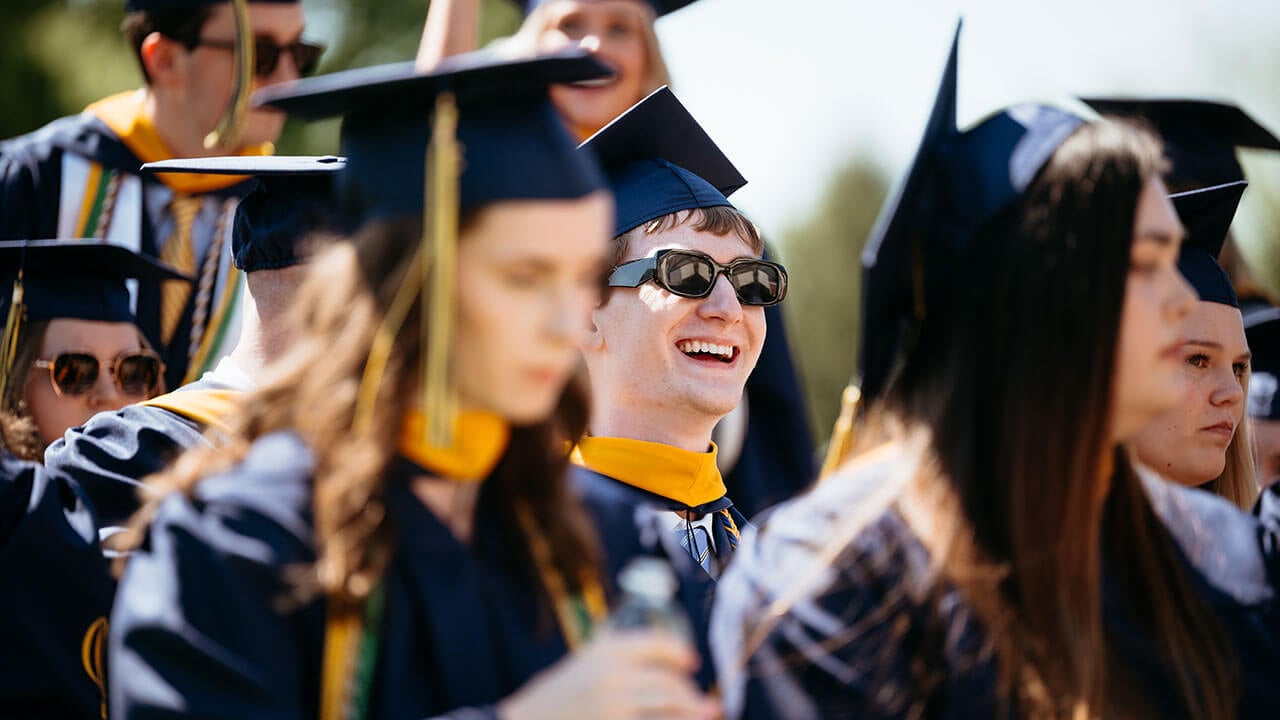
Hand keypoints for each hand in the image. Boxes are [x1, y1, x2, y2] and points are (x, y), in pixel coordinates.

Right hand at [497, 630, 720, 719]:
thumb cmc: (558, 693)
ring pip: (668, 708)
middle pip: (668, 682)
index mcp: (606, 651)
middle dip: (692, 694)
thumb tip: (668, 658)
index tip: (692, 662)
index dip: (680, 652)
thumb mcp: (586, 660)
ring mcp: (614, 706)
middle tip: (706, 702)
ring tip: (708, 713)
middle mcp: (612, 676)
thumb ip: (619, 654)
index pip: (656, 643)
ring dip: (692, 712)